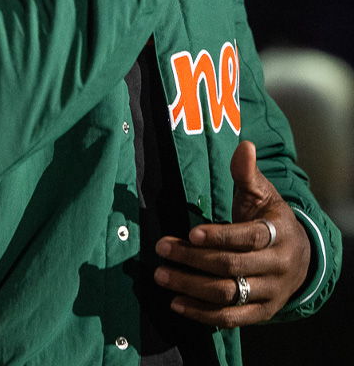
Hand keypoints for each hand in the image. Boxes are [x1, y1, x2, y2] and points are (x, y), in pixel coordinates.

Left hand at [153, 140, 310, 327]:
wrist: (301, 258)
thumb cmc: (270, 218)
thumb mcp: (263, 194)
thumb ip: (247, 173)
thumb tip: (243, 145)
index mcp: (279, 234)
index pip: (249, 237)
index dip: (220, 236)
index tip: (191, 233)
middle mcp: (277, 266)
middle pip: (232, 267)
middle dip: (193, 259)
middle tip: (162, 248)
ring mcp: (270, 293)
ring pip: (228, 294)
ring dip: (191, 286)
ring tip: (162, 275)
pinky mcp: (261, 313)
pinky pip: (230, 318)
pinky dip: (202, 313)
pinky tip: (177, 302)